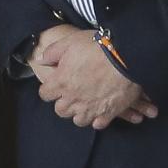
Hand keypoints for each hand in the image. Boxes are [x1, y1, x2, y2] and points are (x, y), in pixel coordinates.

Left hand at [31, 25, 154, 129]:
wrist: (126, 57)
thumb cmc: (97, 47)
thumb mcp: (69, 42)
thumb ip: (51, 53)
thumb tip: (41, 61)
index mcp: (61, 83)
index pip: (45, 94)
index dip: (49, 89)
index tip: (56, 85)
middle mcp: (73, 99)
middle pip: (60, 110)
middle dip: (64, 103)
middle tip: (72, 94)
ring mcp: (90, 109)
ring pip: (78, 120)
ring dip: (80, 113)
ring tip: (86, 103)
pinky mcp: (107, 113)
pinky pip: (98, 124)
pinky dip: (98, 119)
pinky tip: (100, 110)